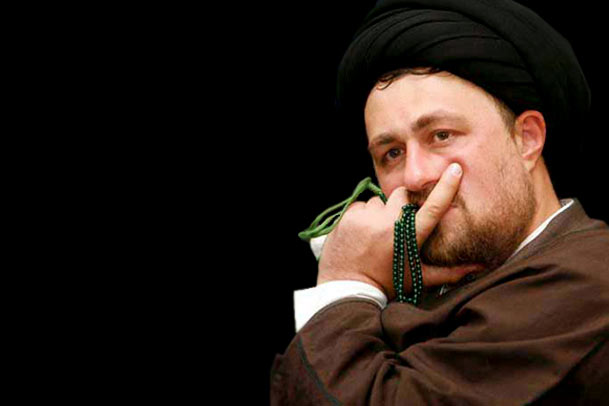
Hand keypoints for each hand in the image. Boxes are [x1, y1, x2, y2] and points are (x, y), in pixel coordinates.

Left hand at [317, 163, 483, 300]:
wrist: (348, 289)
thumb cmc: (387, 284)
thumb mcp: (418, 278)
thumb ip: (450, 272)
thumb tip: (479, 266)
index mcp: (409, 237)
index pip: (433, 207)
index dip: (446, 186)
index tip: (454, 169)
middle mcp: (388, 223)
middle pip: (402, 197)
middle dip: (402, 206)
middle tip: (397, 225)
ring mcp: (366, 218)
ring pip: (380, 201)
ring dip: (381, 212)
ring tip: (377, 233)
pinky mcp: (348, 217)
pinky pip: (361, 206)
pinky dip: (363, 216)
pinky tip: (363, 233)